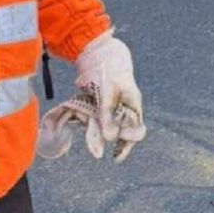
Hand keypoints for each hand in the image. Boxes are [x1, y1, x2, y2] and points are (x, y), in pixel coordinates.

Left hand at [38, 32, 145, 162]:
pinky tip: (79, 115)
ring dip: (94, 128)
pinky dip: (87, 119)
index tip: (115, 158)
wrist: (100, 54)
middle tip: (95, 148)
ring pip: (103, 125)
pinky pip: (94, 117)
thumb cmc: (110, 71)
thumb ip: (108, 116)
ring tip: (83, 121)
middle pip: (118, 132)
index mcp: (133, 107)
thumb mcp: (109, 94)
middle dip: (105, 138)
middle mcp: (123, 109)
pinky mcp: (100, 104)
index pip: (134, 132)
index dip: (126, 146)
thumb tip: (110, 140)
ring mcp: (111, 107)